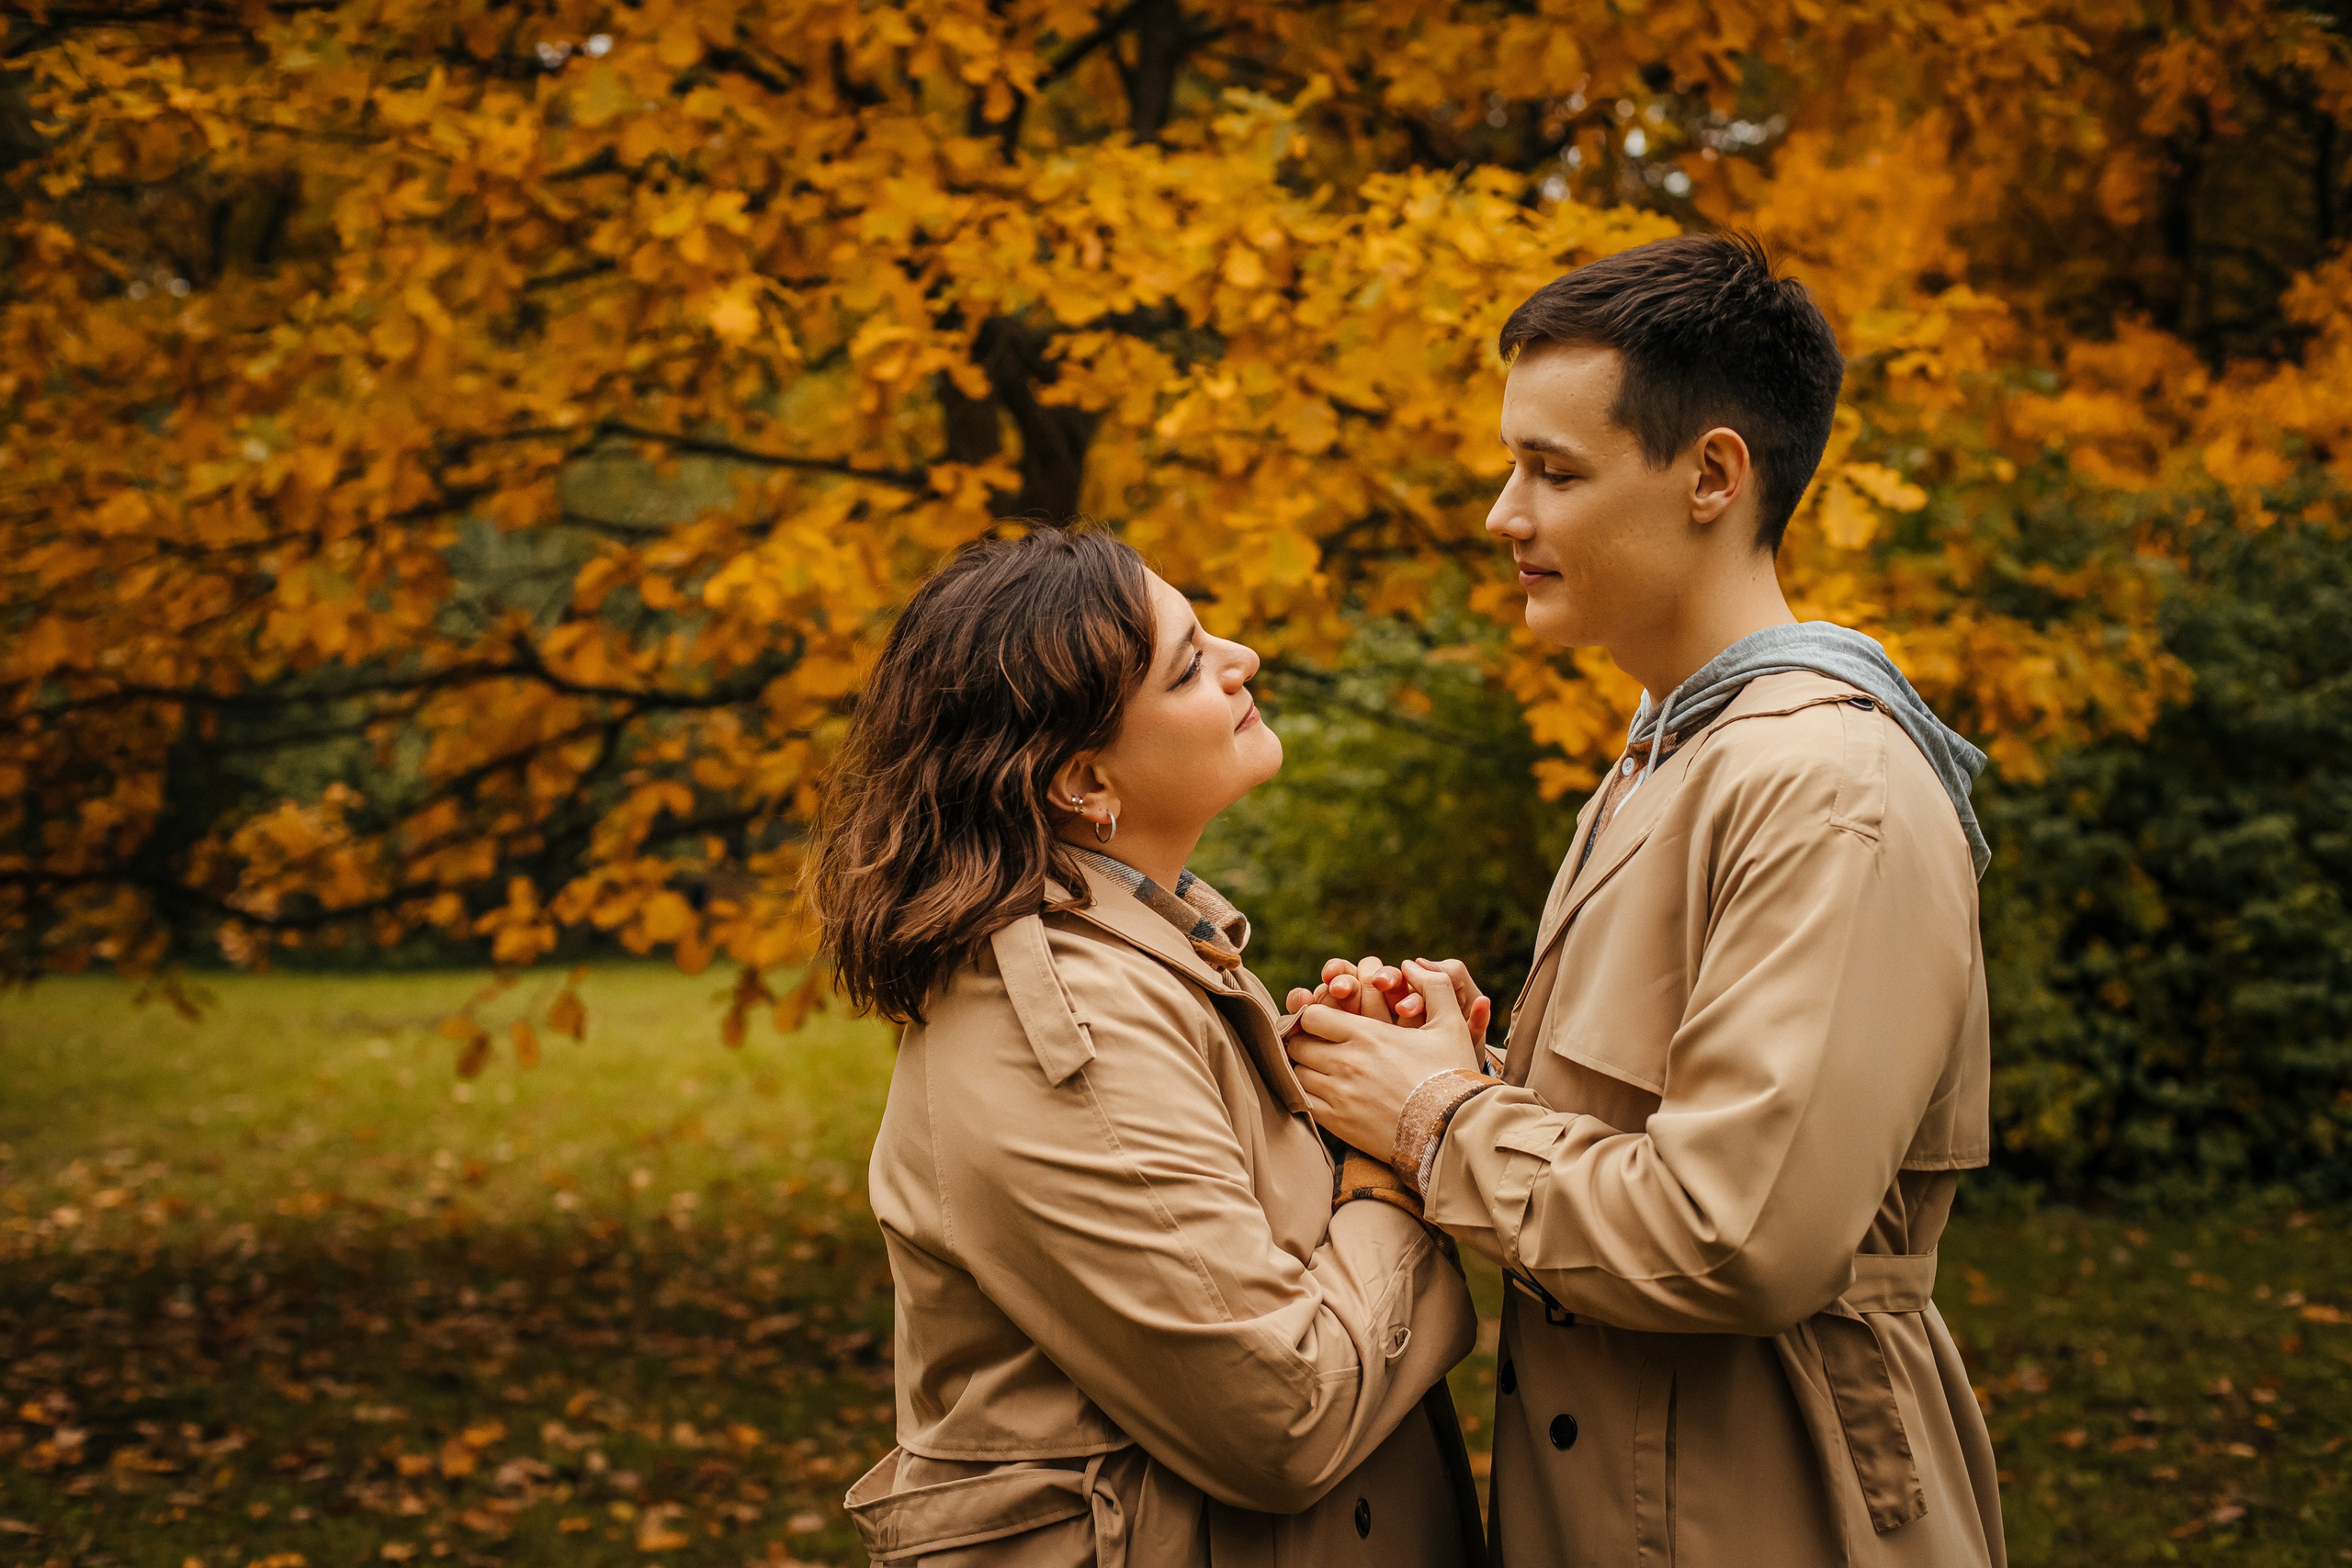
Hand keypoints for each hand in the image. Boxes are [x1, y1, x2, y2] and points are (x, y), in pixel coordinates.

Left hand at [1286, 961, 1481, 1162]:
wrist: (1456, 1129)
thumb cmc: (1453, 1074)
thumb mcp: (1451, 1024)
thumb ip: (1433, 986)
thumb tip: (1410, 964)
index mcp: (1367, 1035)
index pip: (1311, 1016)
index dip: (1312, 1016)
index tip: (1322, 1022)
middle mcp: (1346, 1062)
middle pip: (1297, 1045)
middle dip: (1304, 1042)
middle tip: (1318, 1046)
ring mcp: (1340, 1095)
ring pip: (1297, 1074)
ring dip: (1305, 1069)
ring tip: (1322, 1070)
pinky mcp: (1339, 1124)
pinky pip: (1304, 1103)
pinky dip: (1306, 1096)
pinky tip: (1324, 1095)